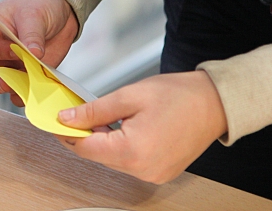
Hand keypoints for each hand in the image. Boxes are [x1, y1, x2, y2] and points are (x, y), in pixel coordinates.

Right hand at [0, 0, 77, 104]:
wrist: (59, 11)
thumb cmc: (37, 5)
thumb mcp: (33, 14)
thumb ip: (31, 35)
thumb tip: (33, 53)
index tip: (17, 51)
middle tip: (10, 85)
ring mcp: (7, 66)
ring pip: (1, 87)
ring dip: (17, 89)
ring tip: (33, 85)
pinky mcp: (24, 76)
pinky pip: (22, 92)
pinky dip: (31, 94)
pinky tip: (42, 87)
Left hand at [56, 71, 227, 183]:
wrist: (214, 103)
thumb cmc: (178, 96)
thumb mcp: (128, 96)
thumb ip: (93, 110)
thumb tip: (67, 119)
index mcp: (132, 151)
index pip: (84, 148)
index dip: (66, 132)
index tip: (56, 119)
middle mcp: (143, 169)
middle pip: (97, 155)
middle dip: (85, 134)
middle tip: (79, 112)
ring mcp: (153, 175)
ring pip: (112, 159)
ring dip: (103, 140)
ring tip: (107, 116)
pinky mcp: (160, 173)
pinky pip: (129, 162)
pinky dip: (120, 147)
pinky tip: (124, 128)